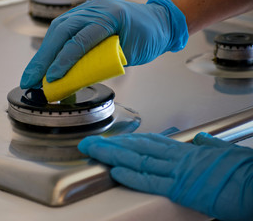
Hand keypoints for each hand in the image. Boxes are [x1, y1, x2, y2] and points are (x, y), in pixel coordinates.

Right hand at [20, 0, 187, 88]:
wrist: (157, 21)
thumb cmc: (149, 37)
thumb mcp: (130, 54)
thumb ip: (103, 65)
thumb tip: (74, 81)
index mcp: (110, 15)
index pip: (81, 39)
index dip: (64, 60)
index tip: (52, 78)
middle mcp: (94, 9)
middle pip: (61, 31)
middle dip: (43, 58)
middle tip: (30, 79)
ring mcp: (87, 10)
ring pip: (57, 30)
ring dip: (42, 53)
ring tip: (32, 74)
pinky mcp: (83, 17)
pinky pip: (62, 30)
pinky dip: (51, 47)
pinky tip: (43, 61)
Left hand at [78, 132, 252, 220]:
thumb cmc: (243, 170)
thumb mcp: (224, 152)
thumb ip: (209, 146)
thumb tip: (201, 140)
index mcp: (187, 150)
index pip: (149, 142)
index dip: (127, 140)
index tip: (111, 140)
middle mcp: (178, 157)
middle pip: (138, 147)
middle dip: (111, 145)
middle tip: (91, 143)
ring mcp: (178, 171)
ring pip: (140, 159)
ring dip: (114, 155)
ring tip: (95, 151)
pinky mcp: (182, 188)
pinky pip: (153, 180)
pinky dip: (133, 175)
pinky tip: (116, 171)